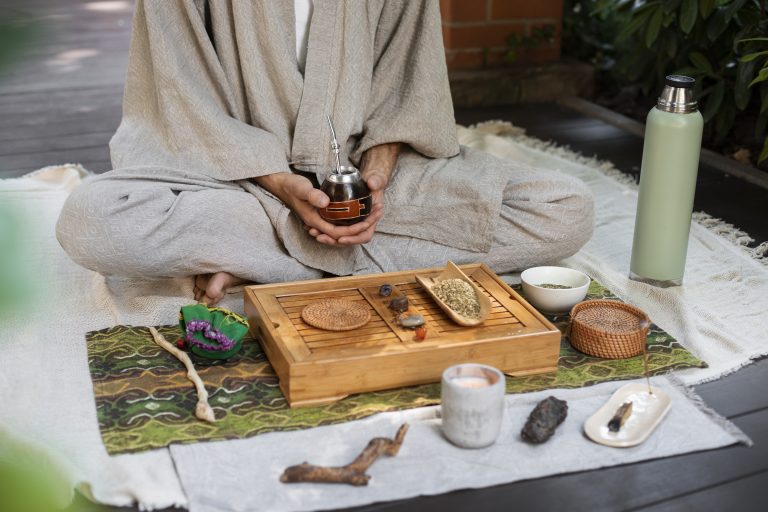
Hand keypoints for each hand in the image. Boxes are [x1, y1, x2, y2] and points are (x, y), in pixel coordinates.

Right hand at [256, 172, 381, 244]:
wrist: (282, 185)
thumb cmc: (291, 186)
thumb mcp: (301, 187)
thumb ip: (312, 194)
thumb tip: (325, 202)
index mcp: (315, 220)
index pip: (338, 233)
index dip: (354, 230)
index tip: (368, 220)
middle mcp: (319, 223)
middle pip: (344, 234)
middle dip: (362, 227)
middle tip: (377, 213)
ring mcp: (321, 220)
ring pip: (343, 230)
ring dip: (359, 223)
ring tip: (375, 212)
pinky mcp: (323, 215)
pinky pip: (340, 223)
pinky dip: (352, 220)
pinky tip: (362, 212)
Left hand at [306, 142, 401, 244]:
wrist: (372, 182)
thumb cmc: (376, 182)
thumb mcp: (377, 180)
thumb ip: (377, 181)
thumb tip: (372, 184)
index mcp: (372, 219)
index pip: (364, 235)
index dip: (353, 239)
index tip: (341, 238)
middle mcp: (362, 224)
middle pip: (349, 239)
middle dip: (335, 241)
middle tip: (321, 237)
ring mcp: (353, 223)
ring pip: (340, 236)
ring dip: (327, 237)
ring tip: (313, 233)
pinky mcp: (345, 220)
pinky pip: (335, 229)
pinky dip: (325, 231)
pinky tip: (312, 228)